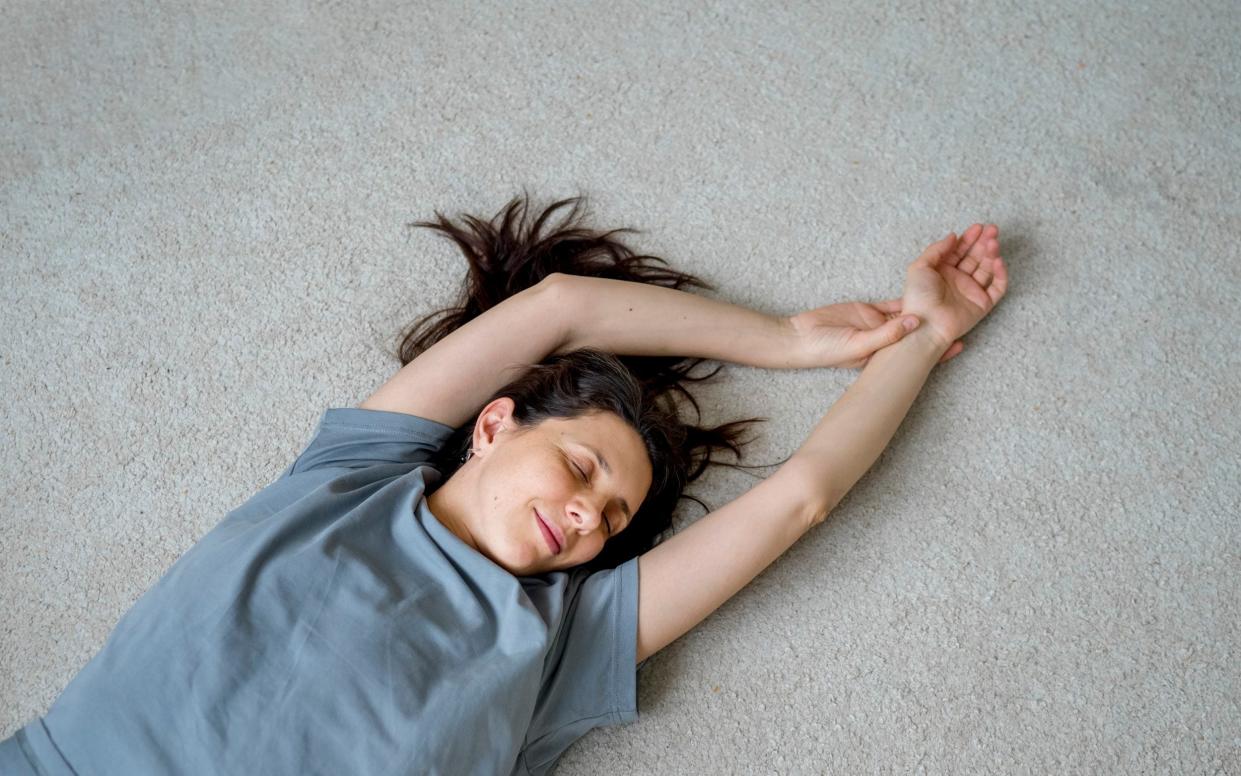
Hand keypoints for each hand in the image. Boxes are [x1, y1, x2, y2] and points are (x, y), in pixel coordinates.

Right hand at [786, 299, 965, 368]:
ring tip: (948, 293)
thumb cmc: (825, 349)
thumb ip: (884, 333)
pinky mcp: (871, 311)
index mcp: (888, 356)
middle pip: (920, 332)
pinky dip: (909, 293)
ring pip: (911, 312)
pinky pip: (895, 301)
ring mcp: (881, 325)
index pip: (918, 353)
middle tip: (961, 312)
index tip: (961, 344)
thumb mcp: (856, 345)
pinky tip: (925, 284)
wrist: (801, 337)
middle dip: (939, 323)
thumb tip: (912, 321)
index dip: (939, 350)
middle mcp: (890, 341)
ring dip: (927, 303)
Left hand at [900, 224, 1007, 349]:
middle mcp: (958, 280)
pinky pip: (997, 287)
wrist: (926, 323)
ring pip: (987, 269)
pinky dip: (1000, 274)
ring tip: (993, 242)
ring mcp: (971, 291)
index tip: (978, 227)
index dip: (969, 238)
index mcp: (943, 271)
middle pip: (975, 257)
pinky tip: (998, 261)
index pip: (959, 251)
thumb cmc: (918, 297)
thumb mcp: (919, 267)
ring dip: (992, 254)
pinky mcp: (983, 304)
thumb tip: (953, 236)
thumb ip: (936, 249)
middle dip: (984, 242)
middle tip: (992, 229)